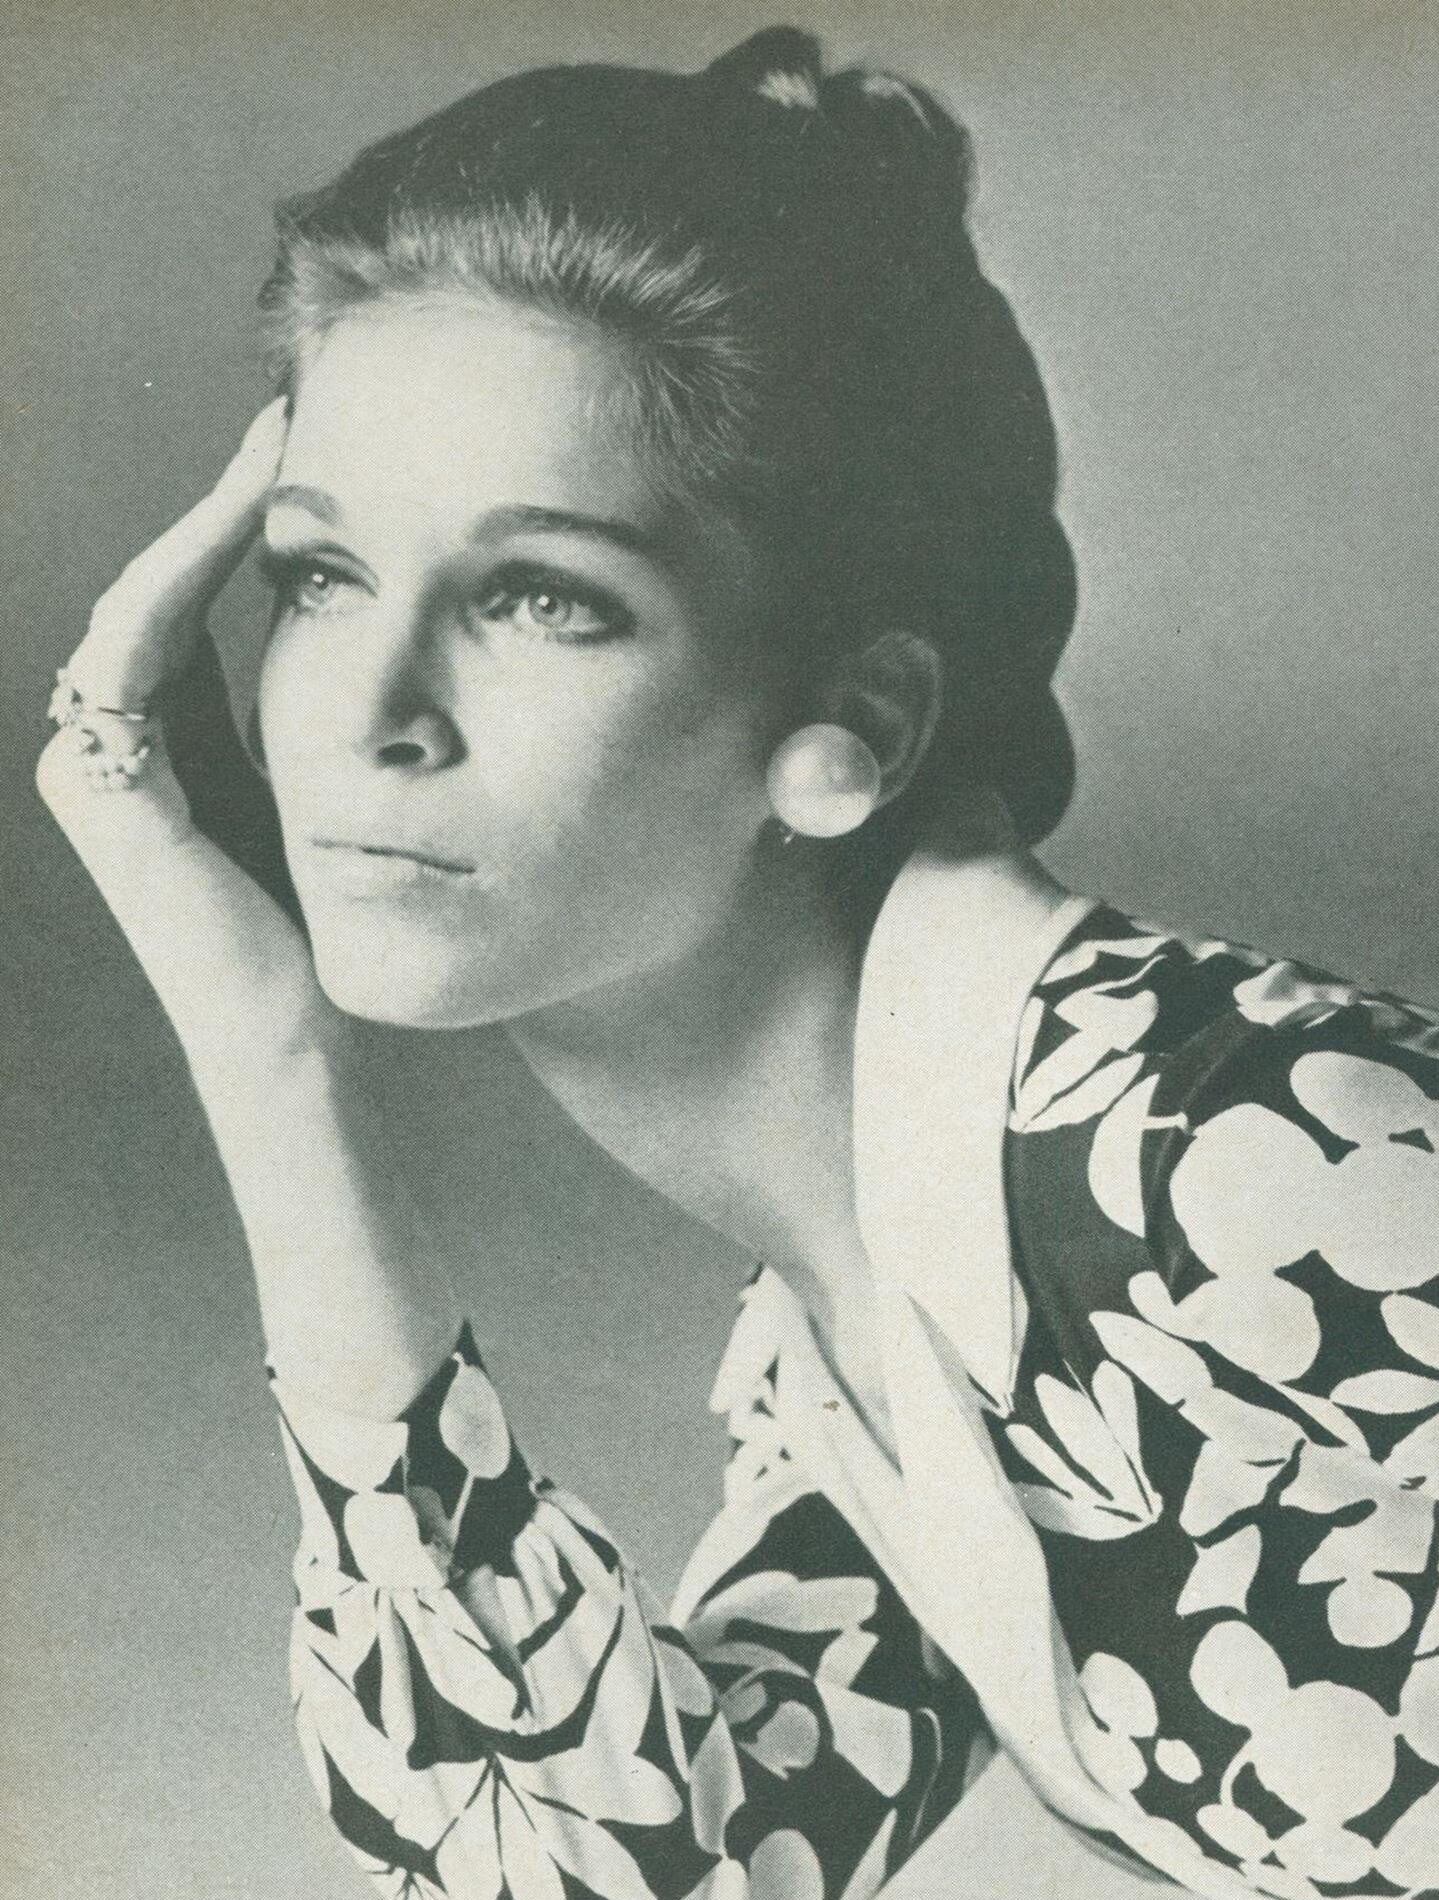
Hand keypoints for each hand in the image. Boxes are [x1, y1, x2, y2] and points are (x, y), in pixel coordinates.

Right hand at [36, 400, 461, 1413]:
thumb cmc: (365, 958)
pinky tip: (257, 519)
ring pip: (152, 596)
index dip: (256, 520)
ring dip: (213, 512)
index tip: (330, 447)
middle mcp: (118, 752)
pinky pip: (143, 640)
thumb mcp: (376, 816)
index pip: (205, 603)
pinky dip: (190, 573)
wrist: (321, 1058)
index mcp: (178, 758)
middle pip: (171, 582)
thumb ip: (377, 737)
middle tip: (301, 408)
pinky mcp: (100, 780)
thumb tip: (450, 651)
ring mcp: (95, 763)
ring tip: (282, 440)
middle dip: (231, 493)